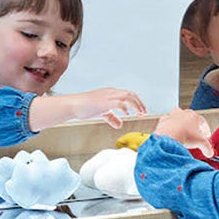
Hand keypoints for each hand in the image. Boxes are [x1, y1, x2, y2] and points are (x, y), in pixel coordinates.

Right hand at [28, 89, 146, 131]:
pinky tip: (127, 114)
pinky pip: (119, 103)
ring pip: (127, 96)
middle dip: (139, 103)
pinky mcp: (104, 102)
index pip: (128, 94)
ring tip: (140, 114)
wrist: (73, 105)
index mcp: (111, 93)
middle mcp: (111, 92)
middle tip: (144, 113)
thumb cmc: (85, 108)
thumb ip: (112, 118)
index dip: (136, 102)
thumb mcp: (102, 113)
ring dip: (136, 105)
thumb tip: (120, 125)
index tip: (142, 111)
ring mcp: (108, 96)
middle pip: (130, 94)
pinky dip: (125, 108)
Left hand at [154, 108, 213, 157]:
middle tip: (193, 135)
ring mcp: (172, 116)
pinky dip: (169, 128)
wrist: (169, 136)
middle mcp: (183, 113)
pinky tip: (170, 135)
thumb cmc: (185, 136)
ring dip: (180, 125)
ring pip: (177, 118)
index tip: (205, 136)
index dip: (205, 130)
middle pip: (189, 119)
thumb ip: (207, 148)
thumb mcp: (201, 143)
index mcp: (194, 116)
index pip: (202, 122)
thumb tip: (209, 153)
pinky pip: (166, 123)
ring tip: (181, 134)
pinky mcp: (163, 121)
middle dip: (192, 126)